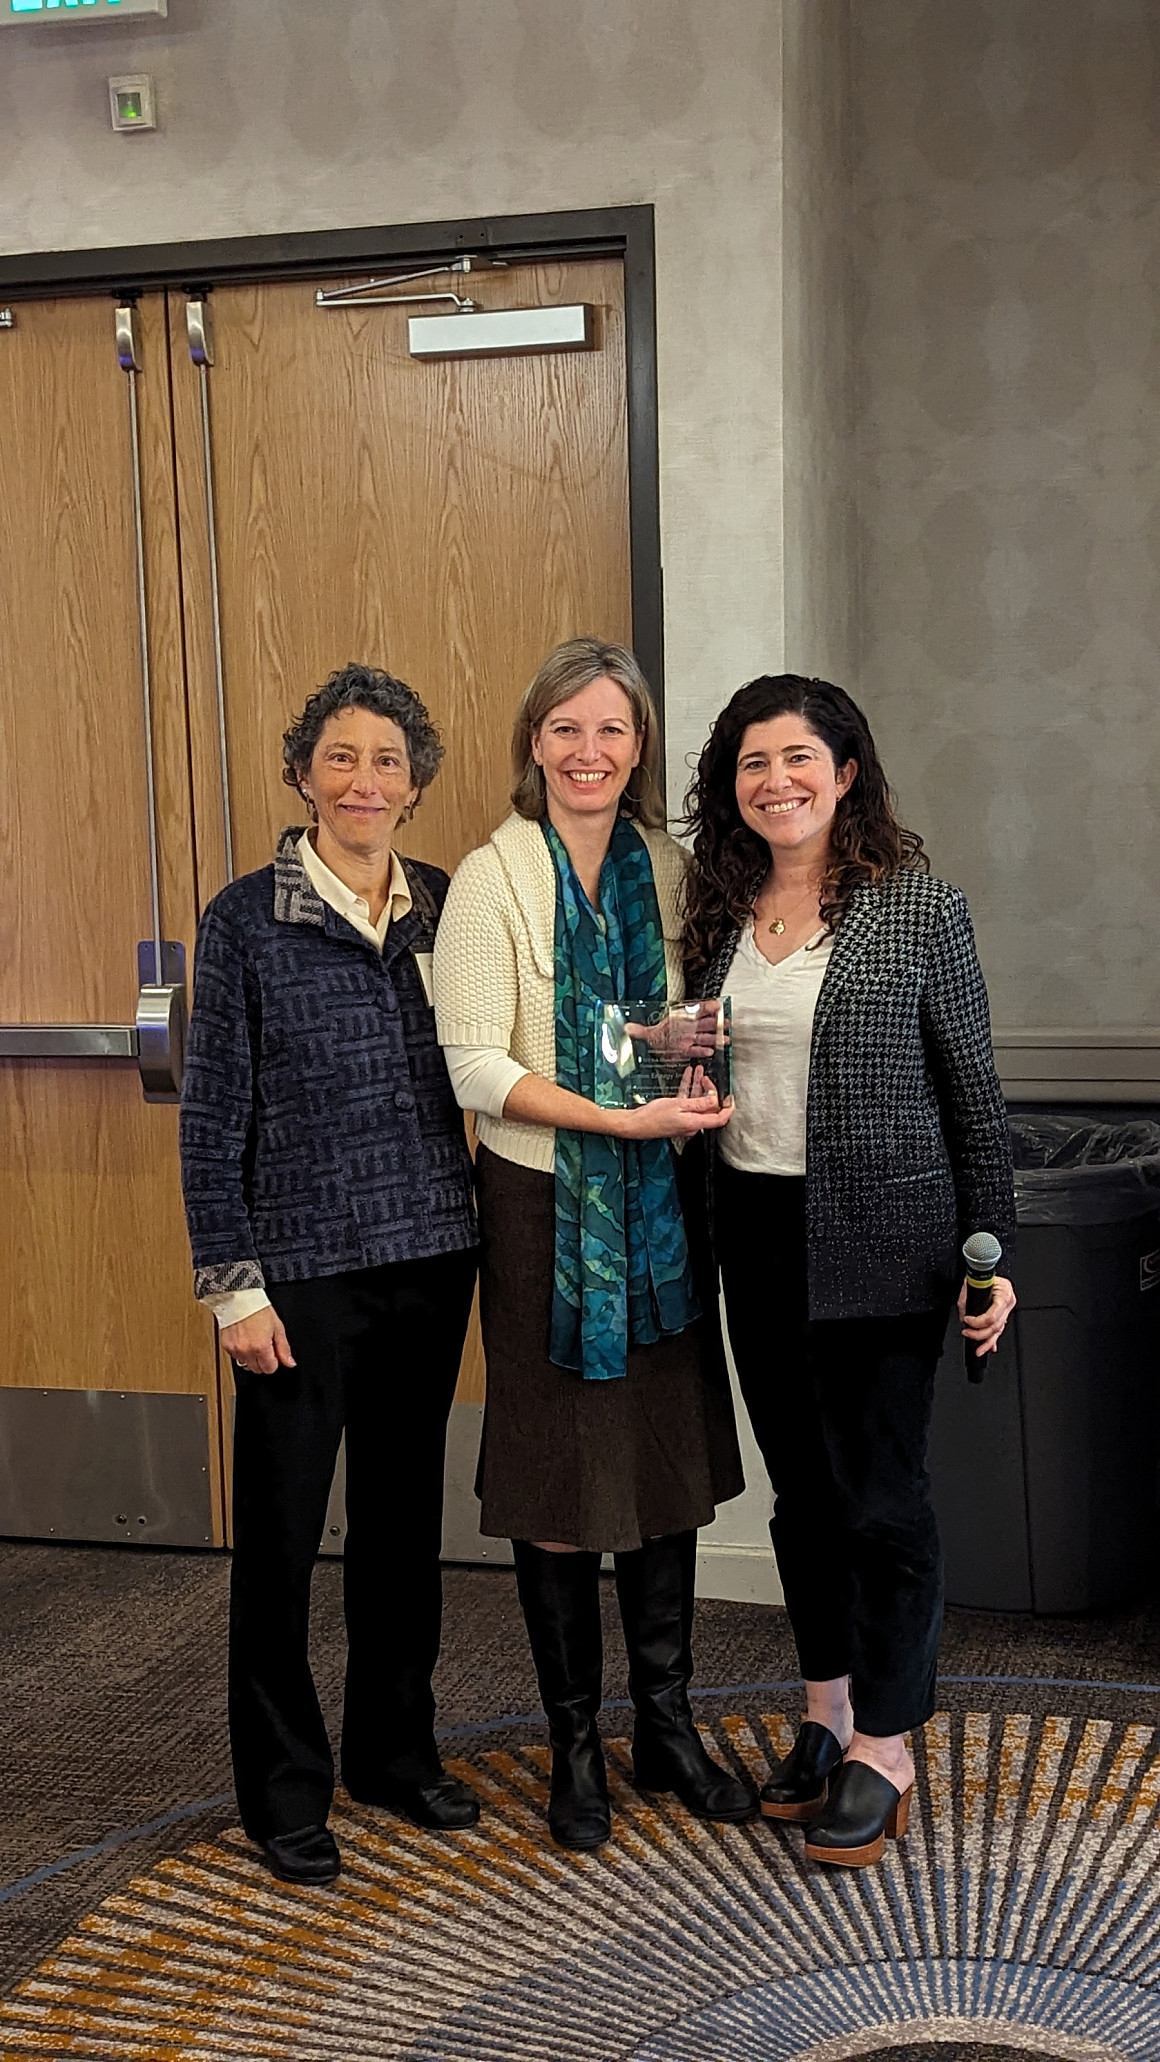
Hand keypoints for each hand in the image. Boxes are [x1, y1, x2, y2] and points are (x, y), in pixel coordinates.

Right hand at [221, 1307, 295, 1374]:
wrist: (239, 1299)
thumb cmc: (258, 1309)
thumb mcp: (277, 1327)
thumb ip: (284, 1348)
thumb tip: (290, 1363)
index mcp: (261, 1347)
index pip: (270, 1369)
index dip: (274, 1361)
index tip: (274, 1353)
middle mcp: (247, 1351)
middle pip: (257, 1369)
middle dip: (263, 1361)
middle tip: (265, 1346)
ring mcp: (235, 1350)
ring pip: (246, 1364)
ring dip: (251, 1358)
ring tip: (254, 1342)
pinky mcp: (226, 1346)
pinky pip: (236, 1357)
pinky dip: (241, 1352)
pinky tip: (245, 1340)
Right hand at [614, 1066, 733, 1139]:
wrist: (635, 1124)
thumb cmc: (653, 1116)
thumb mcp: (677, 1105)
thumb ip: (698, 1104)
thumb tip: (715, 1101)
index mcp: (695, 1123)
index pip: (720, 1118)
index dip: (728, 1108)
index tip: (730, 1097)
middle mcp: (692, 1124)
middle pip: (708, 1108)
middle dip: (709, 1090)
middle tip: (706, 1077)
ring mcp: (685, 1121)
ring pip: (697, 1102)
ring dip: (698, 1086)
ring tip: (698, 1071)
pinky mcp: (677, 1116)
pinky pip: (686, 1102)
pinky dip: (688, 1089)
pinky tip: (687, 1077)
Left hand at [624, 1000, 723, 1063]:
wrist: (655, 1047)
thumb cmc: (655, 1035)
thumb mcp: (648, 1033)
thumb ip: (639, 1031)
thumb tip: (627, 1028)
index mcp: (680, 1019)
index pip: (695, 1011)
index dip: (706, 1007)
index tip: (716, 1005)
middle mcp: (687, 1028)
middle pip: (704, 1023)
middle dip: (716, 1022)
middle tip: (726, 1022)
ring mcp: (689, 1039)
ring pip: (704, 1037)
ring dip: (715, 1037)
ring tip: (725, 1038)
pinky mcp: (687, 1049)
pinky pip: (696, 1049)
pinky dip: (702, 1051)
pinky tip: (710, 1051)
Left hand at [958, 1273, 1015, 1358]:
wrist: (985, 1267)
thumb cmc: (980, 1272)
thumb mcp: (970, 1284)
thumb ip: (965, 1302)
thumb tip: (963, 1318)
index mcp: (1003, 1293)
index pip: (992, 1316)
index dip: (978, 1322)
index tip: (966, 1321)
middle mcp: (1008, 1302)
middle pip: (997, 1326)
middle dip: (980, 1334)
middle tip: (967, 1334)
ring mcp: (1008, 1308)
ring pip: (999, 1330)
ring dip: (988, 1341)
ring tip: (979, 1350)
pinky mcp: (1004, 1312)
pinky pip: (1000, 1328)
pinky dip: (993, 1339)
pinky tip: (990, 1347)